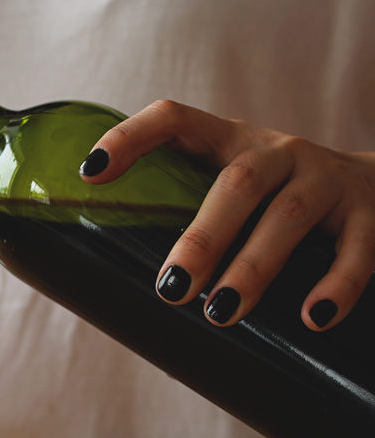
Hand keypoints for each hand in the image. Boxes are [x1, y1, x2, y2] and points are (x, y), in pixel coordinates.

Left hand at [79, 99, 374, 329]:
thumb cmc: (277, 198)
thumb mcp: (234, 189)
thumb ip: (186, 212)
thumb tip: (112, 284)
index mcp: (229, 140)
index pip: (174, 119)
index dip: (130, 137)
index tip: (90, 173)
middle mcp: (278, 151)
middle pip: (236, 183)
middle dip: (202, 237)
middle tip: (171, 287)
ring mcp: (326, 179)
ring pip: (287, 216)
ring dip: (253, 267)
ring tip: (220, 312)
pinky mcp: (370, 214)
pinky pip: (356, 249)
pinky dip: (335, 284)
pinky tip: (311, 318)